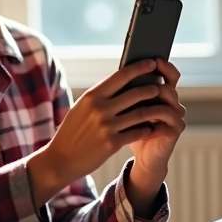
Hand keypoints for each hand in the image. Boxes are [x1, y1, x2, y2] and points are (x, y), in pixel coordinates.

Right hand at [27, 58, 174, 204]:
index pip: (121, 76)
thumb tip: (121, 81)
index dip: (139, 68)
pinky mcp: (112, 143)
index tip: (152, 63)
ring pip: (140, 113)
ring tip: (160, 106)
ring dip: (153, 109)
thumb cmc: (72, 131)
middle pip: (135, 93)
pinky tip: (151, 127)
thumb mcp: (81, 107)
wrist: (61, 158)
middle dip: (152, 88)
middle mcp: (100, 109)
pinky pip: (137, 132)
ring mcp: (107, 126)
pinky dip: (146, 129)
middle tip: (160, 87)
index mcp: (92, 96)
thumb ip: (100, 96)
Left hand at [127, 59, 183, 180]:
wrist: (142, 157)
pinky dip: (157, 119)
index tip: (154, 58)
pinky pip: (170, 120)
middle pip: (171, 86)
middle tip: (149, 78)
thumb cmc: (132, 130)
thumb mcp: (126, 108)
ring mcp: (175, 117)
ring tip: (144, 100)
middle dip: (159, 81)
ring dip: (157, 100)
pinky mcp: (174, 131)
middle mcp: (172, 103)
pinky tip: (146, 121)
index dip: (165, 66)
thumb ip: (128, 92)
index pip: (169, 74)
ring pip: (171, 102)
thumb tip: (119, 71)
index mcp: (162, 93)